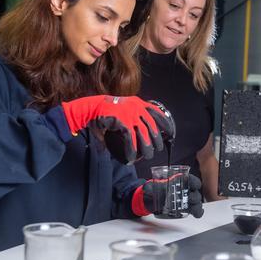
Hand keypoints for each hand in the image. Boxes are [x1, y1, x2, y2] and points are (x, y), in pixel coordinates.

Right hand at [60, 95, 174, 162]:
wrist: (90, 108)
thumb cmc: (103, 111)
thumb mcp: (121, 112)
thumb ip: (129, 123)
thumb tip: (133, 135)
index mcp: (137, 103)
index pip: (156, 112)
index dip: (165, 122)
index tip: (170, 131)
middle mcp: (136, 107)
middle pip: (152, 126)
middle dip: (157, 139)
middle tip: (158, 148)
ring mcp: (130, 114)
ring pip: (144, 134)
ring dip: (147, 147)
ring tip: (148, 156)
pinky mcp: (123, 122)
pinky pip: (131, 139)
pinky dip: (132, 149)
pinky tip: (132, 156)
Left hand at [134, 174, 203, 217]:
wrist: (152, 200)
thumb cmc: (155, 190)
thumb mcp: (151, 187)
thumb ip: (149, 187)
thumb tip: (146, 188)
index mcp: (180, 181)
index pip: (191, 180)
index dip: (194, 181)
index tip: (193, 184)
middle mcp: (185, 190)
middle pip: (195, 192)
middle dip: (195, 195)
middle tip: (190, 199)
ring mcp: (186, 200)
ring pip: (196, 202)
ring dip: (197, 206)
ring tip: (194, 211)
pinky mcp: (185, 208)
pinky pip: (194, 210)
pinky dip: (197, 212)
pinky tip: (196, 215)